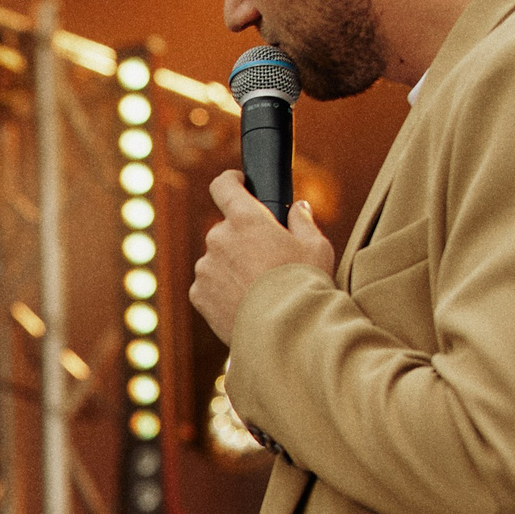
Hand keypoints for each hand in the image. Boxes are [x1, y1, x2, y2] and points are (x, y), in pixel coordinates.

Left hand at [190, 171, 335, 345]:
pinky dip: (222, 289)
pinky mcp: (198, 293)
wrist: (284, 332)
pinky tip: (246, 302)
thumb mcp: (316, 247)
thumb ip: (302, 222)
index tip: (238, 183)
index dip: (231, 181)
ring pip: (217, 258)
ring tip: (259, 288)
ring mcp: (205, 267)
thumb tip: (297, 208)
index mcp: (246, 219)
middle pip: (226, 229)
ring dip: (232, 266)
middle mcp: (218, 238)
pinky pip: (208, 284)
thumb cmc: (305, 285)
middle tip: (267, 259)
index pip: (223, 185)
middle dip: (242, 238)